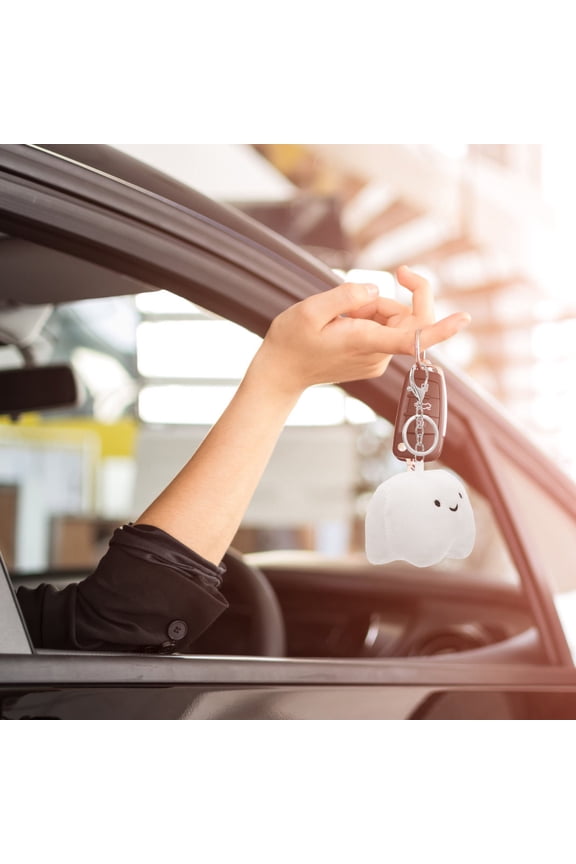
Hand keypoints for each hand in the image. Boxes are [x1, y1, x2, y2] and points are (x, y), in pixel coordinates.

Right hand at [252, 266, 469, 396]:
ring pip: (393, 321)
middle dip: (384, 299)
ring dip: (370, 309)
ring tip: (337, 318)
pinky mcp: (374, 359)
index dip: (441, 328)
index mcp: (364, 342)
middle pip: (406, 318)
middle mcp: (377, 355)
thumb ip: (345, 295)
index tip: (463, 319)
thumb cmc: (291, 342)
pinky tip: (340, 327)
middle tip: (351, 296)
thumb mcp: (309, 310)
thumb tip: (373, 288)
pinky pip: (383, 329)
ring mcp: (377, 359)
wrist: (281, 372)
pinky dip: (366, 319)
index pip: (412, 337)